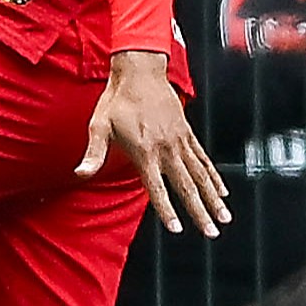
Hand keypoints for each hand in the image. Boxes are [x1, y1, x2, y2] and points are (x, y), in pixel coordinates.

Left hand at [83, 49, 229, 234]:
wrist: (140, 71)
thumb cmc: (116, 100)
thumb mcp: (99, 125)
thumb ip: (94, 153)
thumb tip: (80, 174)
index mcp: (144, 151)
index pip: (158, 188)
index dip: (167, 210)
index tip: (177, 229)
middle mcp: (166, 148)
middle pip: (187, 186)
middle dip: (200, 212)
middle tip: (212, 233)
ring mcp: (179, 141)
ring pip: (201, 175)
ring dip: (213, 199)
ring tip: (225, 218)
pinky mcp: (187, 133)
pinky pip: (203, 159)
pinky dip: (214, 176)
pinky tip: (222, 192)